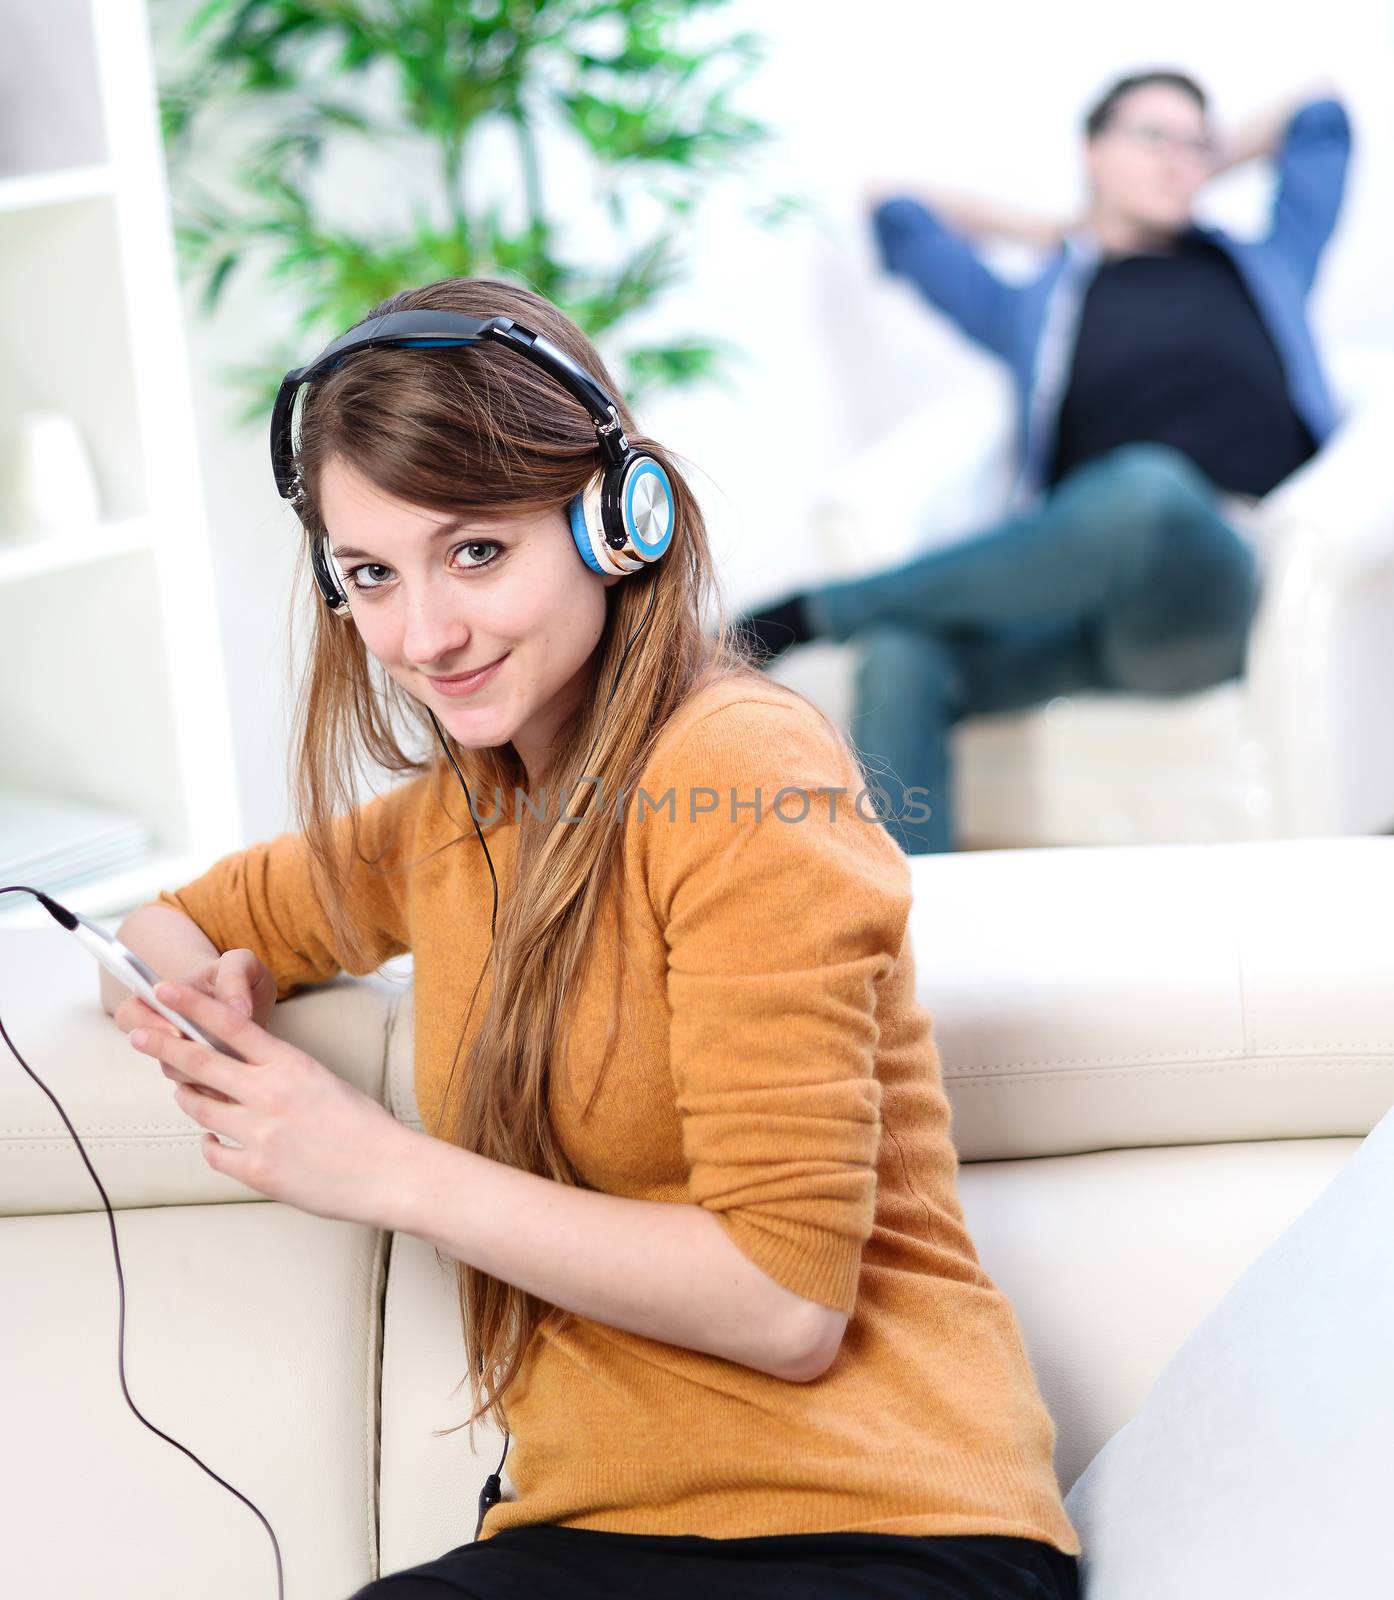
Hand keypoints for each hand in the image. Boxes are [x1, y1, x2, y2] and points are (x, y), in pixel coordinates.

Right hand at [113, 950, 276, 1101]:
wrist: (246, 998)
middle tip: (208, 1051)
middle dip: (180, 1055)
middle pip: (156, 1053)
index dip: (149, 1024)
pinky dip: (221, 1086)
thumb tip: (239, 1009)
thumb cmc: (235, 978)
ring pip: (179, 1075)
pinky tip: (243, 1077)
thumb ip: (235, 977)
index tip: (176, 1028)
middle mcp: (164, 1032)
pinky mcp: (203, 1077)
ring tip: (233, 1064)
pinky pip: (202, 1090)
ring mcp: (182, 1057)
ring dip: (203, 1073)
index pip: (131, 1015)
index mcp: (159, 1000)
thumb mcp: (240, 964)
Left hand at [126, 980, 416, 1228]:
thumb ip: (280, 1073)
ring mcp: (260, 1133)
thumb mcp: (323, 1081)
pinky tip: (215, 1140)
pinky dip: (209, 1144)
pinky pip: (213, 1152)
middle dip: (162, 1044)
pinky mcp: (256, 1171)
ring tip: (184, 1092)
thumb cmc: (363, 1126)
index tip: (164, 990)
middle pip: (200, 1063)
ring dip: (187, 1098)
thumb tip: (241, 1069)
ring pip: (199, 1109)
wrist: (389, 1171)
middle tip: (136, 1033)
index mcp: (292, 1065)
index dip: (193, 1006)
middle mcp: (270, 1093)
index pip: (232, 1025)